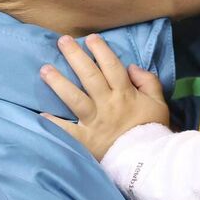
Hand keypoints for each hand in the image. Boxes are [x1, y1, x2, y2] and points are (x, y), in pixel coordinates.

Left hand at [40, 34, 169, 160]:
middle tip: (62, 41)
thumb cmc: (153, 129)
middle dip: (75, 56)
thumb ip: (148, 81)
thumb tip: (131, 66)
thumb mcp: (158, 103)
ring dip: (58, 82)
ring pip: (74, 98)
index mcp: (124, 94)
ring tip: (44, 69)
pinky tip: (40, 114)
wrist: (148, 161)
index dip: (100, 51)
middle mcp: (107, 104)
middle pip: (89, 76)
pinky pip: (67, 130)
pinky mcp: (86, 140)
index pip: (111, 66)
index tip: (90, 38)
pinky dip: (54, 123)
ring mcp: (94, 122)